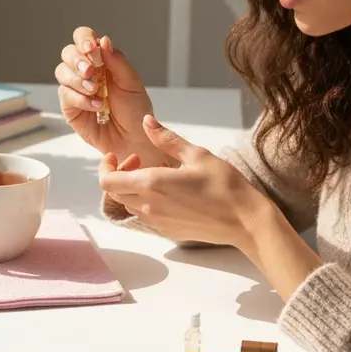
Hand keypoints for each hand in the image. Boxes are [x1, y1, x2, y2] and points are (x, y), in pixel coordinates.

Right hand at [55, 26, 165, 165]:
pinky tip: (96, 106)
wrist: (134, 139)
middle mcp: (86, 72)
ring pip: (62, 72)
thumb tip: (104, 40)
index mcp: (101, 60)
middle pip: (68, 53)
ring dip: (78, 80)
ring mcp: (76, 89)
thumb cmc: (136, 111)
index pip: (84, 39)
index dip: (84, 39)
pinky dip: (81, 99)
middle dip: (78, 60)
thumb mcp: (132, 83)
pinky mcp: (70, 107)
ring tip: (96, 91)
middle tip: (90, 71)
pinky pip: (65, 95)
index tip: (91, 48)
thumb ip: (118, 62)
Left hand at [98, 115, 263, 247]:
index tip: (119, 155)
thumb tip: (147, 121)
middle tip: (139, 160)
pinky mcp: (166, 231)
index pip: (106, 180)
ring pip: (128, 204)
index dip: (106, 166)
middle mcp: (147, 206)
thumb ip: (166, 138)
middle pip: (113, 192)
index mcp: (150, 184)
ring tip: (158, 174)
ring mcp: (156, 222)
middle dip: (118, 174)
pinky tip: (169, 190)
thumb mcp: (196, 154)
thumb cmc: (224, 185)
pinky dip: (146, 200)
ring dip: (132, 187)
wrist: (244, 221)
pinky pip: (144, 214)